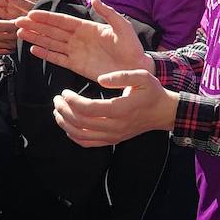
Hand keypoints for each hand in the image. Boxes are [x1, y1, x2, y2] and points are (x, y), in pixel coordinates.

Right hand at [16, 0, 150, 81]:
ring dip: (36, 38)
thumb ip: (108, 13)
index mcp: (87, 27)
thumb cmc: (131, 46)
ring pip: (51, 43)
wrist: (135, 68)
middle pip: (52, 30)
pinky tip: (33, 49)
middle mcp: (78, 38)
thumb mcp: (122, 26)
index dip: (47, 17)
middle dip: (35, 26)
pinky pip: (57, 58)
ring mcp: (76, 52)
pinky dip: (45, 54)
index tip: (32, 13)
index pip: (62, 20)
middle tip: (18, 21)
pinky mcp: (76, 65)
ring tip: (19, 32)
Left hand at [53, 69, 177, 147]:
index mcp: (121, 109)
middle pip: (80, 122)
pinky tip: (68, 126)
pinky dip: (73, 136)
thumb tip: (100, 79)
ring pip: (80, 134)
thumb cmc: (152, 92)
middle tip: (57, 99)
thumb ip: (120, 76)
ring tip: (58, 111)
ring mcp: (113, 135)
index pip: (88, 108)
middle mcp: (115, 125)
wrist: (163, 112)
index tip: (64, 92)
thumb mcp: (143, 76)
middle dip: (64, 110)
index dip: (72, 101)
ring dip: (65, 123)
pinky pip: (87, 143)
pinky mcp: (113, 140)